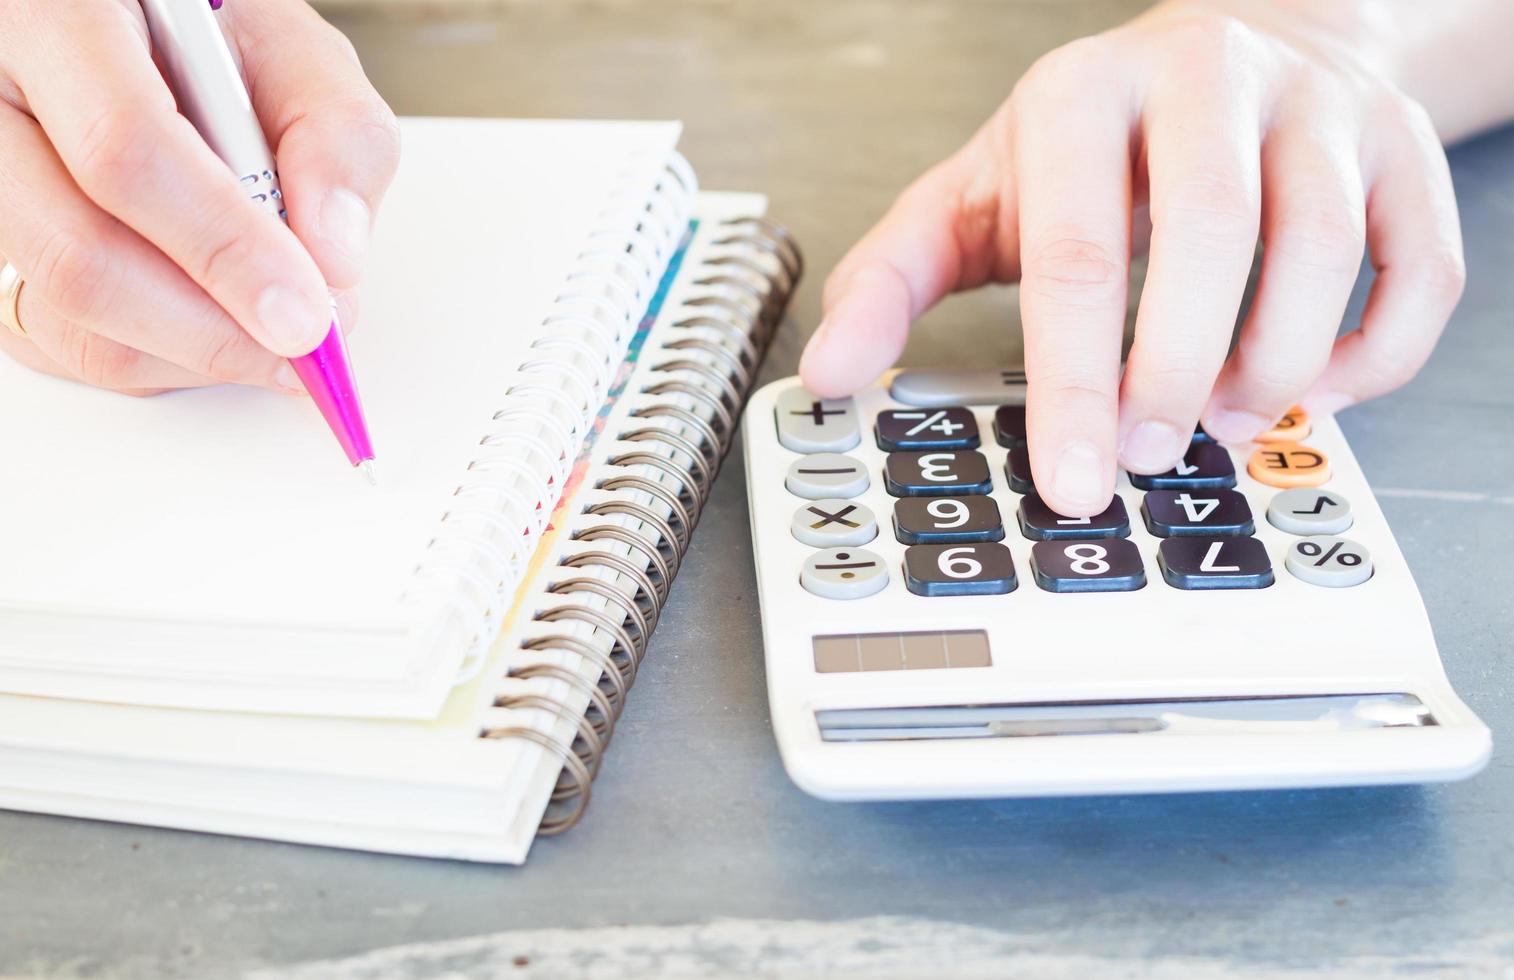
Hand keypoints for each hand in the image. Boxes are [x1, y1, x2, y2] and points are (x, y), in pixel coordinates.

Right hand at [0, 0, 399, 394]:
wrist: (154, 37)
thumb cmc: (215, 37)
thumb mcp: (294, 54)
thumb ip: (336, 137)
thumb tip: (334, 263)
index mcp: (57, 19)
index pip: (125, 150)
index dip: (225, 248)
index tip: (305, 313)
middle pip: (79, 255)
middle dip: (212, 329)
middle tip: (302, 346)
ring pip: (67, 313)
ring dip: (192, 351)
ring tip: (270, 325)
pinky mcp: (0, 249)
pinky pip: (58, 340)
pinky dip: (157, 357)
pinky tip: (213, 320)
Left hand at [800, 1, 1465, 515]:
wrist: (1235, 54)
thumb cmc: (1093, 149)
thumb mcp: (973, 198)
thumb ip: (894, 280)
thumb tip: (827, 377)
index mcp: (1083, 94)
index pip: (1076, 251)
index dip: (1074, 382)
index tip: (1072, 482)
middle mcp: (1207, 80)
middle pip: (1210, 237)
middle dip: (1174, 374)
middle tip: (1143, 456)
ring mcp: (1317, 108)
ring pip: (1325, 252)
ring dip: (1275, 366)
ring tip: (1220, 415)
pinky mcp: (1400, 151)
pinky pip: (1422, 270)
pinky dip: (1374, 356)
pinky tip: (1312, 386)